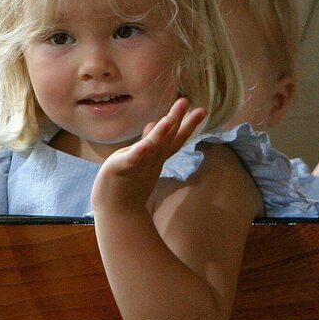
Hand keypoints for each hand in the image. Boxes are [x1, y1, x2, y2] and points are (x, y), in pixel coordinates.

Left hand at [91, 98, 206, 213]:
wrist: (117, 210)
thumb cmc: (127, 182)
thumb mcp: (139, 156)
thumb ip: (147, 141)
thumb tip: (153, 124)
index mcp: (156, 155)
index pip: (174, 137)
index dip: (187, 124)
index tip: (201, 110)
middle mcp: (151, 158)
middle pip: (169, 138)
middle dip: (181, 122)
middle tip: (197, 108)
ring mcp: (138, 163)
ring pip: (153, 145)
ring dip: (161, 133)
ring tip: (170, 118)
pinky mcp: (122, 167)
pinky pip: (133, 158)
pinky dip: (141, 151)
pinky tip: (147, 144)